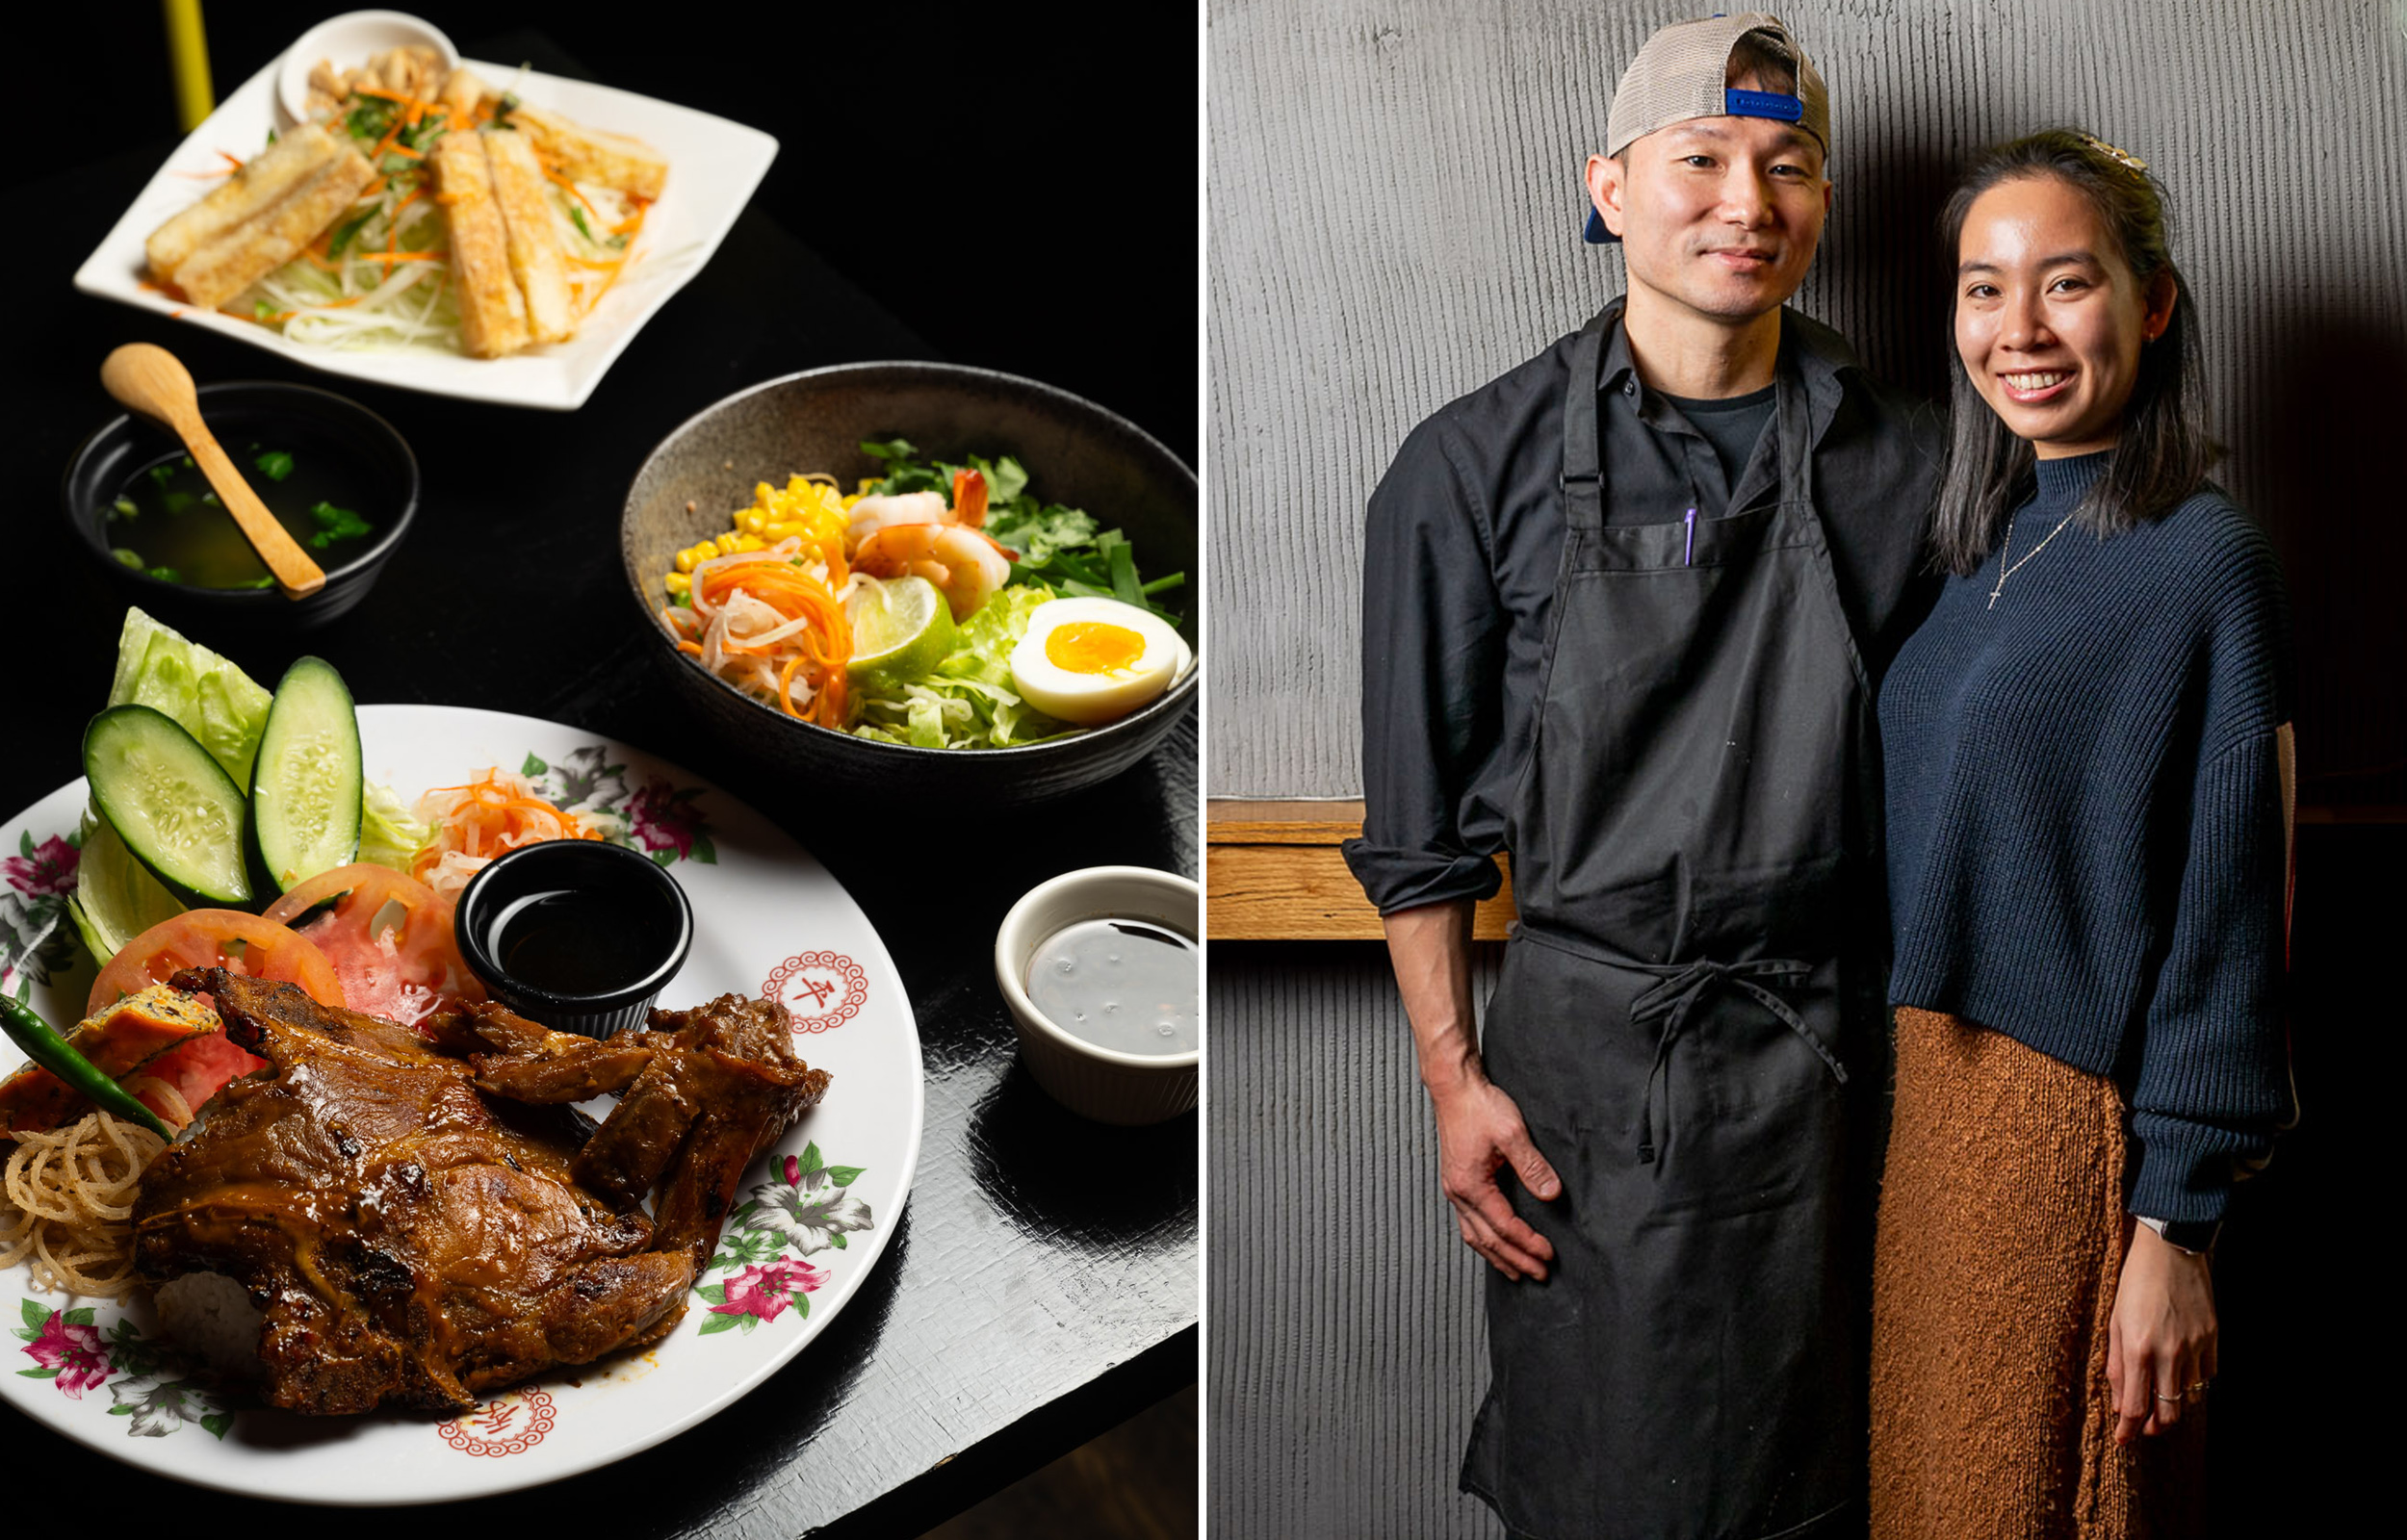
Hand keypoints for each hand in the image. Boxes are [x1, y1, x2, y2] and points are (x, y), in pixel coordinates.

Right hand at [1428, 1075, 1561, 1281]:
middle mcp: (1458, 1192)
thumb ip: (1532, 1167)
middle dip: (1515, 1260)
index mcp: (1471, 1185)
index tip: (1548, 1254)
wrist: (1454, 1088)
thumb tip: (1551, 1194)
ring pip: (1474, 1235)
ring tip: (1516, 1272)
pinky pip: (1468, 1222)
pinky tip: (1493, 1243)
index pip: (1504, 1226)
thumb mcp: (1512, 1134)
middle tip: (1539, 1275)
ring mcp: (1454, 1189)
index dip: (1528, 1243)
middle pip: (1487, 1239)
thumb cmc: (1479, 1107)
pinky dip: (1483, 1240)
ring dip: (1497, 1256)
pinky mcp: (1457, 1182)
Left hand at [2107, 1223, 2217, 1444]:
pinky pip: (2206, 1375)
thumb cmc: (2134, 1284)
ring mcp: (2195, 1347)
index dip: (2128, 1429)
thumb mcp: (2114, 1322)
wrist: (2170, 1251)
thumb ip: (2116, 1365)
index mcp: (2138, 1348)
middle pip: (2167, 1412)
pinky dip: (2192, 1381)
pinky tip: (2180, 1372)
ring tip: (2158, 1394)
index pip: (2135, 1405)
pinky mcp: (2213, 1339)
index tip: (2123, 1441)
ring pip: (2187, 1396)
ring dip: (2171, 1401)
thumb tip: (2119, 1403)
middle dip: (2154, 1427)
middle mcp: (2169, 1353)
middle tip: (2143, 1428)